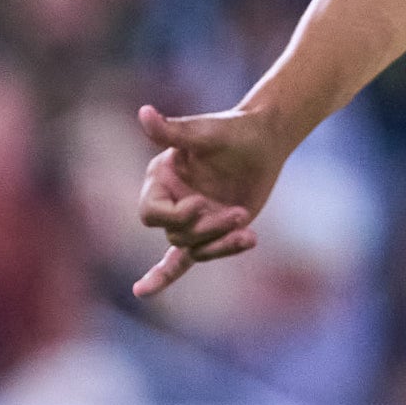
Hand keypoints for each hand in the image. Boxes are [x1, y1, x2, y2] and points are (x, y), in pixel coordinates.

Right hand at [129, 103, 294, 298]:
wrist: (264, 139)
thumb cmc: (233, 129)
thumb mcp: (204, 132)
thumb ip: (173, 131)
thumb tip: (143, 113)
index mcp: (160, 178)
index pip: (151, 213)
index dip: (175, 216)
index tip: (201, 204)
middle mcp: (171, 200)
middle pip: (177, 234)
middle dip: (206, 229)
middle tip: (238, 211)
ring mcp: (190, 219)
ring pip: (193, 248)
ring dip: (220, 242)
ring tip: (246, 228)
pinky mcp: (209, 232)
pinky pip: (182, 261)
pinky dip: (164, 276)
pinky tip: (141, 291)